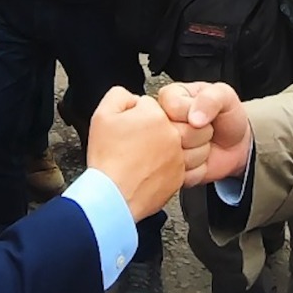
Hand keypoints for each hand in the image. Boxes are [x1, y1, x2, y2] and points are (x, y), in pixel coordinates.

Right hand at [88, 87, 189, 219]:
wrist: (112, 196)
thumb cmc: (107, 160)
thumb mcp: (102, 116)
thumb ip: (119, 96)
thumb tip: (133, 98)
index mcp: (154, 115)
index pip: (155, 103)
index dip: (141, 113)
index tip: (134, 124)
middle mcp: (171, 134)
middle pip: (179, 120)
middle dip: (168, 125)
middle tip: (151, 136)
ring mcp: (178, 156)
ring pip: (190, 143)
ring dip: (179, 145)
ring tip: (158, 153)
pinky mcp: (180, 176)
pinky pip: (187, 166)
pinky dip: (175, 166)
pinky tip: (157, 169)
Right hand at [157, 82, 250, 185]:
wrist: (236, 142)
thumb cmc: (226, 115)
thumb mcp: (225, 96)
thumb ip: (210, 98)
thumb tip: (194, 118)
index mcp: (168, 98)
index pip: (173, 108)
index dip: (193, 114)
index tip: (202, 114)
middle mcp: (159, 122)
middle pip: (173, 136)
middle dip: (199, 136)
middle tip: (205, 129)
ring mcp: (162, 148)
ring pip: (176, 158)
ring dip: (199, 153)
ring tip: (202, 142)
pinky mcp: (168, 170)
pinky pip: (181, 175)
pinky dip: (197, 170)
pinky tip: (200, 159)